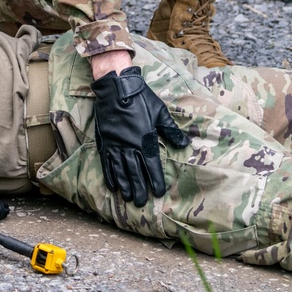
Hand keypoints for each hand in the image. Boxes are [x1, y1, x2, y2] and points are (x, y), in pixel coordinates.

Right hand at [92, 66, 189, 207]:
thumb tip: (185, 143)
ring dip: (125, 185)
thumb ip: (171, 131)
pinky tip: (113, 185)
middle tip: (141, 203)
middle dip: (139, 189)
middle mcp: (130, 146)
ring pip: (121, 170)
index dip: (155, 181)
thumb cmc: (141, 99)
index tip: (158, 193)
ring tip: (128, 198)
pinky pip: (107, 162)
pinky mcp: (105, 141)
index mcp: (145, 140)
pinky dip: (110, 175)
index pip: (152, 166)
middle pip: (135, 173)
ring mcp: (116, 144)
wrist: (117, 87)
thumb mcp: (160, 112)